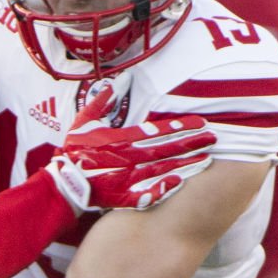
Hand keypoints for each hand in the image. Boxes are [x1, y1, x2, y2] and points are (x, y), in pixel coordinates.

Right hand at [47, 75, 216, 212]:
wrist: (64, 185)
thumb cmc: (74, 152)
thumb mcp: (83, 122)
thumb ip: (101, 102)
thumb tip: (117, 82)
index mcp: (121, 139)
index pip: (156, 131)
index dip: (179, 126)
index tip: (200, 122)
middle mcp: (129, 157)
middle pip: (166, 148)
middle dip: (192, 142)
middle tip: (214, 137)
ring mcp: (128, 178)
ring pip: (163, 168)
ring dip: (186, 163)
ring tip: (207, 157)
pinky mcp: (124, 195)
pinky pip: (148, 192)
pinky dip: (164, 188)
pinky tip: (180, 182)